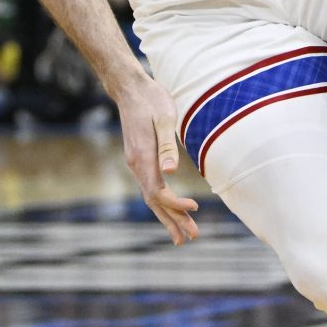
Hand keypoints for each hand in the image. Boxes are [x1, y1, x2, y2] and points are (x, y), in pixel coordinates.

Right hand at [114, 72, 200, 244]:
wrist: (130, 89)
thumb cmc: (151, 100)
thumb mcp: (165, 118)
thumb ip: (167, 145)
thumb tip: (170, 172)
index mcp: (142, 157)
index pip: (159, 192)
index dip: (176, 204)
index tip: (195, 208)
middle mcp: (136, 164)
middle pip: (154, 201)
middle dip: (173, 220)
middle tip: (192, 237)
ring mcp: (136, 163)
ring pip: (151, 197)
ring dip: (167, 216)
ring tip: (182, 235)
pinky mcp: (139, 159)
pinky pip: (150, 188)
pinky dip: (160, 203)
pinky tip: (169, 210)